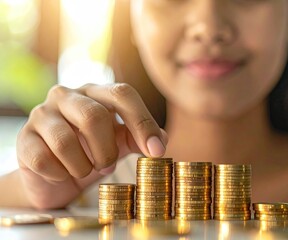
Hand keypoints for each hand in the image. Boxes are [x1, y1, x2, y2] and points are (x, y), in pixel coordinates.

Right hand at [16, 83, 166, 208]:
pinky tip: (63, 174)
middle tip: (108, 166)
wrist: (54, 175)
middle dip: (107, 151)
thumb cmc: (90, 152)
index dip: (143, 122)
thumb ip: (137, 138)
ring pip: (66, 141)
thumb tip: (161, 140)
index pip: (123, 94)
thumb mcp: (119, 143)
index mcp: (96, 93)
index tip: (156, 152)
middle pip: (95, 116)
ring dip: (82, 166)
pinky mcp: (24, 139)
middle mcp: (67, 96)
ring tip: (85, 170)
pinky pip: (44, 160)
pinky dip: (60, 175)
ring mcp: (41, 114)